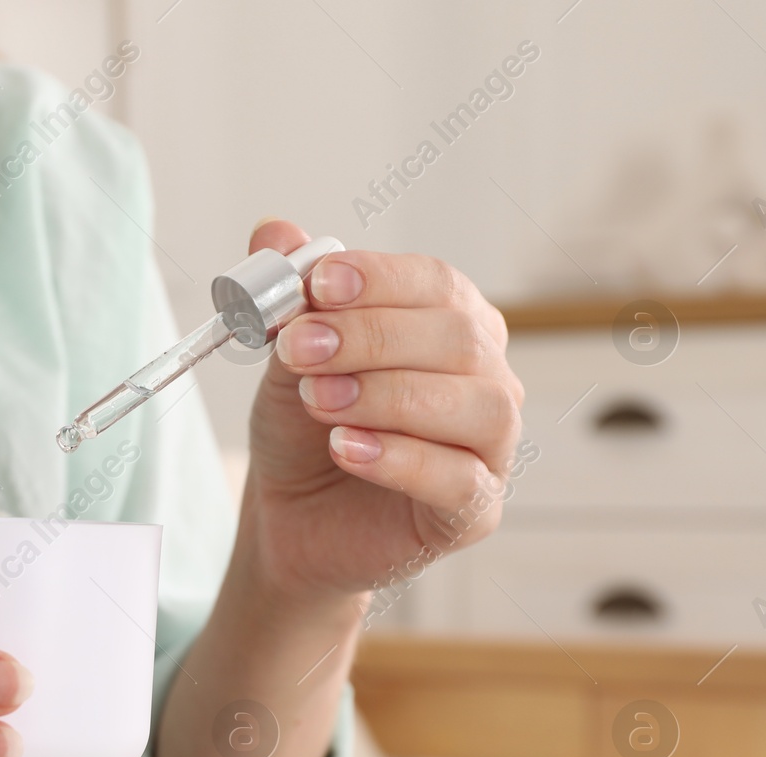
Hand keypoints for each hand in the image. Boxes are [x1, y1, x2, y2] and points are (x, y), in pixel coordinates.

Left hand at [237, 220, 522, 606]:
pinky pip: (460, 479)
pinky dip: (401, 459)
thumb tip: (274, 232)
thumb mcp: (286, 357)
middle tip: (300, 349)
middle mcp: (485, 376)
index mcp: (450, 323)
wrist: (290, 515)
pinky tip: (347, 449)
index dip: (379, 279)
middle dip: (371, 338)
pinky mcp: (475, 510)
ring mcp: (490, 445)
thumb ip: (288, 297)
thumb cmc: (304, 429)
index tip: (317, 286)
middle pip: (457, 337)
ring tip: (320, 402)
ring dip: (388, 395)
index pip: (436, 283)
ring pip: (475, 404)